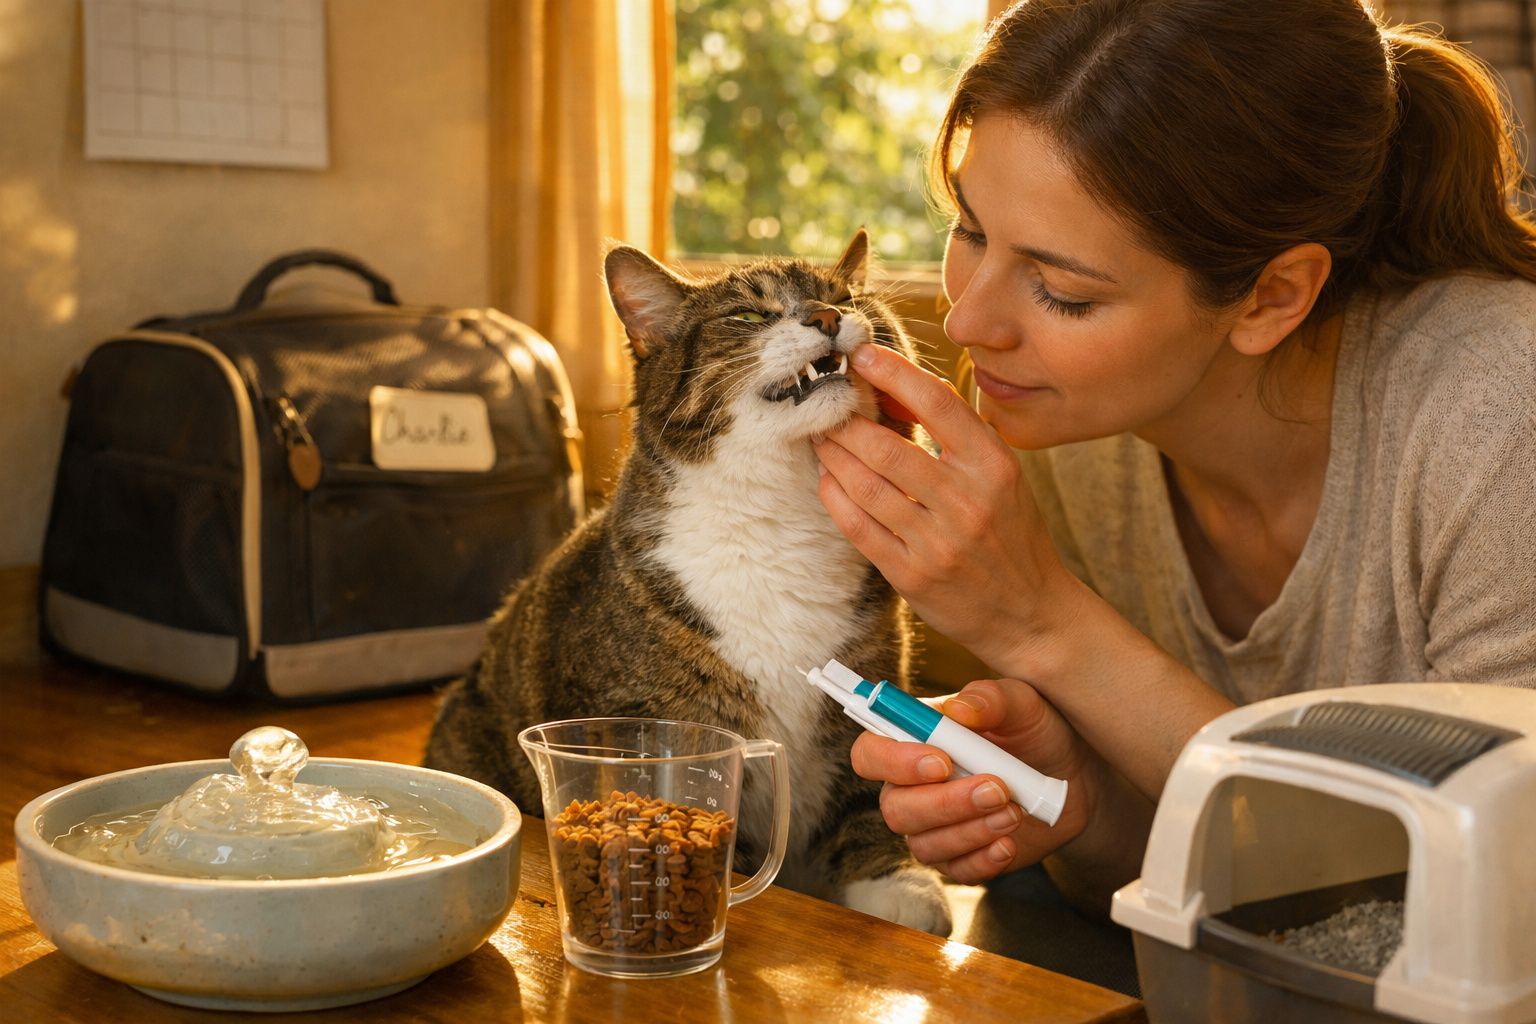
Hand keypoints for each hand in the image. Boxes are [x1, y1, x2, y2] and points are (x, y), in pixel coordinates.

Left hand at [817, 343, 1073, 668]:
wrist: (1032, 615)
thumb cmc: (1012, 535)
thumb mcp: (1001, 477)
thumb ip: (956, 437)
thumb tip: (892, 389)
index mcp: (995, 466)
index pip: (937, 402)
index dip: (893, 372)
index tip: (861, 356)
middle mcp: (967, 500)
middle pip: (886, 445)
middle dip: (845, 420)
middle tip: (826, 406)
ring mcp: (938, 541)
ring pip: (865, 484)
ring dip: (833, 455)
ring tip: (820, 437)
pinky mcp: (912, 575)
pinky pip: (858, 527)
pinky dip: (835, 497)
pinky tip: (829, 480)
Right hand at [851, 678, 1104, 883]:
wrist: (1076, 776)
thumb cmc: (1036, 730)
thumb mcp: (1023, 703)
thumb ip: (990, 699)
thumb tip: (959, 709)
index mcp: (913, 740)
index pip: (870, 754)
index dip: (893, 762)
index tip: (941, 762)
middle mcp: (912, 786)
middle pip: (895, 807)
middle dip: (946, 802)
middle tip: (997, 788)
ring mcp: (933, 826)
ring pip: (924, 844)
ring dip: (970, 829)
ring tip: (1014, 810)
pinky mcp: (959, 857)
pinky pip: (956, 870)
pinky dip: (983, 858)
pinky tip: (1010, 841)